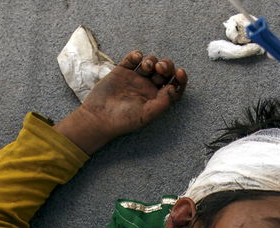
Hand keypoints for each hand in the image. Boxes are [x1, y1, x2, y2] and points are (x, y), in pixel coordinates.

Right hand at [54, 50, 187, 153]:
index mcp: (157, 99)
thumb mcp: (147, 115)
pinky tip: (136, 57)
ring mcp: (135, 78)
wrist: (98, 117)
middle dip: (166, 66)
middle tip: (160, 68)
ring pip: (150, 63)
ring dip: (151, 60)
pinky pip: (132, 59)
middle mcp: (148, 88)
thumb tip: (173, 88)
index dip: (180, 79)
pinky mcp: (122, 71)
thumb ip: (163, 102)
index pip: (174, 86)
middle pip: (164, 71)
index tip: (180, 72)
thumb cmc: (124, 120)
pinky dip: (136, 55)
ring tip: (146, 66)